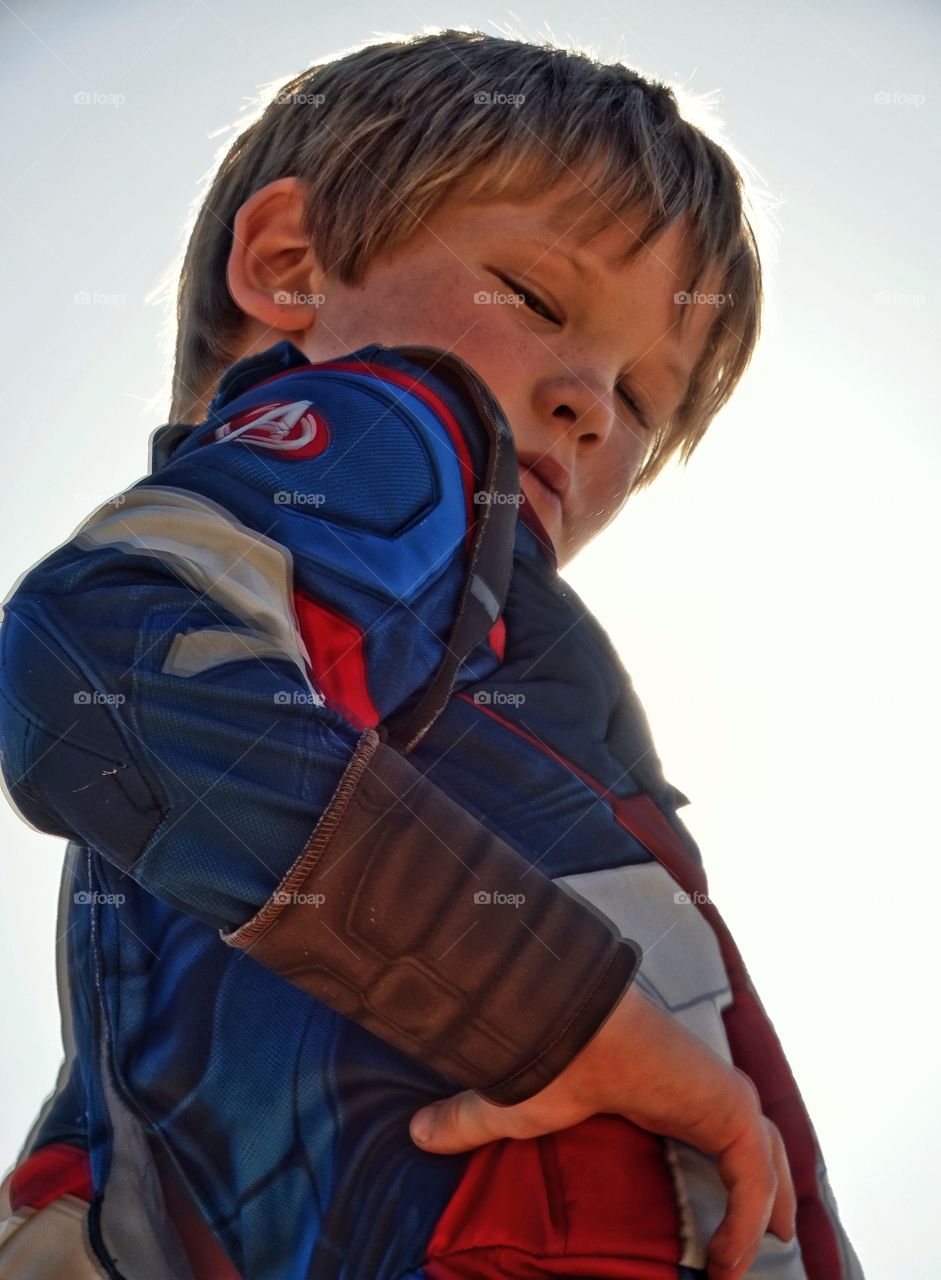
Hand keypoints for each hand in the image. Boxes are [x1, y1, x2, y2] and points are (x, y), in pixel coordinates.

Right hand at [409, 983, 795, 1279]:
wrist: (565, 1022)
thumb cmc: (549, 1058)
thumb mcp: (513, 1108)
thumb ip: (472, 1123)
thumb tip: (417, 1132)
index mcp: (661, 1086)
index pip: (710, 1124)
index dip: (723, 1162)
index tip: (717, 1208)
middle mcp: (698, 1085)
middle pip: (756, 1138)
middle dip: (771, 1180)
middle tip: (771, 1230)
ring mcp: (719, 1093)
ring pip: (767, 1156)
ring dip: (769, 1204)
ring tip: (761, 1253)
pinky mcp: (728, 1108)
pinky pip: (753, 1176)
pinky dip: (748, 1218)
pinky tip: (732, 1262)